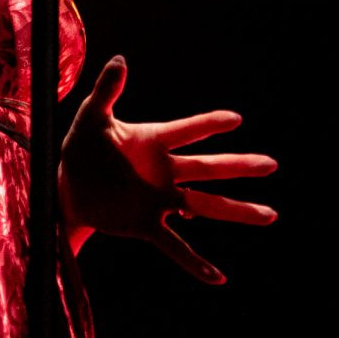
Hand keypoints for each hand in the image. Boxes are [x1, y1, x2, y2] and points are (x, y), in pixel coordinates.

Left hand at [59, 55, 276, 283]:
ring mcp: (160, 200)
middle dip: (239, 166)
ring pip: (206, 206)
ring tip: (270, 216)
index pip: (187, 130)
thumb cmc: (82, 151)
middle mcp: (164, 171)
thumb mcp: (90, 120)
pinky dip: (195, 263)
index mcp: (153, 141)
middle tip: (271, 164)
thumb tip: (119, 59)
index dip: (209, 124)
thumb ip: (106, 92)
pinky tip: (217, 277)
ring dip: (237, 211)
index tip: (235, 119)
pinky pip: (176, 246)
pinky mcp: (147, 224)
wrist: (67, 190)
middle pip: (208, 168)